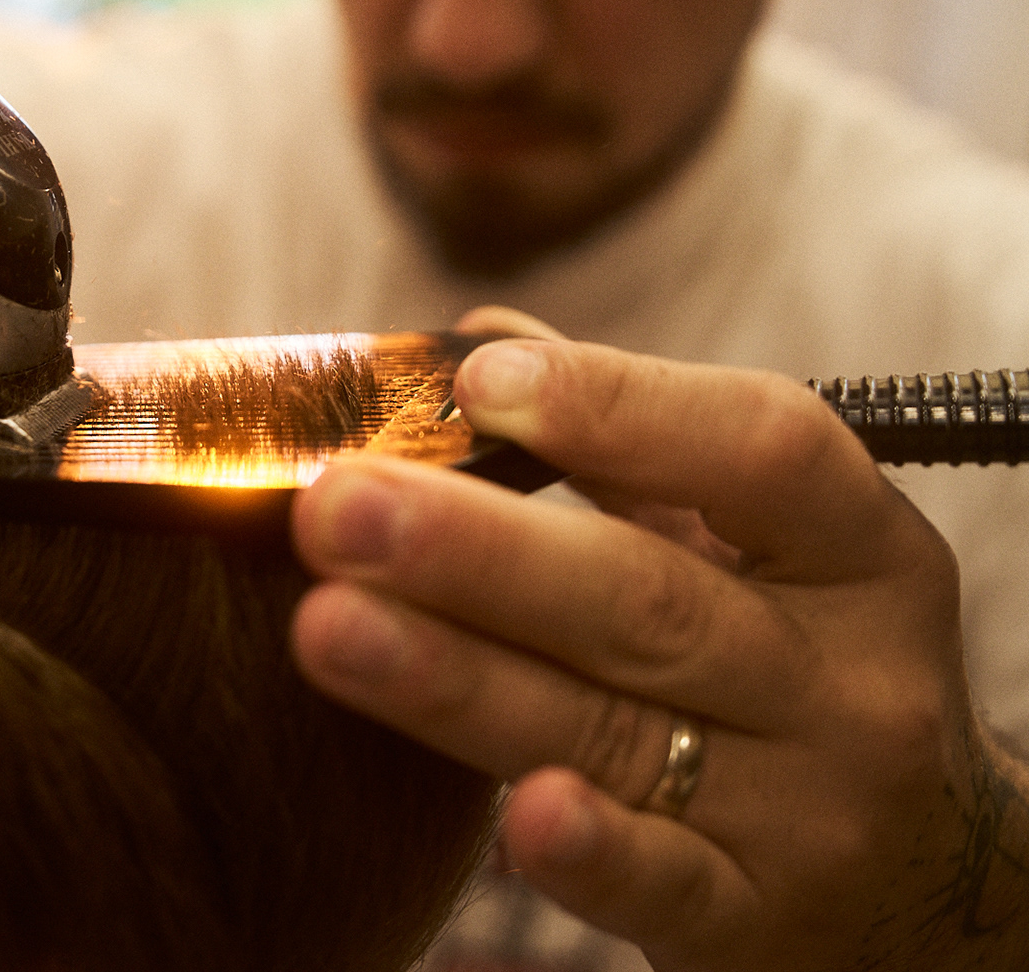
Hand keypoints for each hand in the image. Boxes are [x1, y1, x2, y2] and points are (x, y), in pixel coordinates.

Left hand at [292, 337, 1028, 969]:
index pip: (760, 450)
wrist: (921, 887)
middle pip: (650, 599)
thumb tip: (481, 336)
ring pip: (615, 732)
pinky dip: (595, 854)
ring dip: (460, 678)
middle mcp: (847, 678)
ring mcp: (810, 809)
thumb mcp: (759, 548)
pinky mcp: (759, 921)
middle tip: (337, 507)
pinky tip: (518, 818)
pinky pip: (666, 885)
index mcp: (856, 549)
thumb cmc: (795, 666)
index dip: (620, 406)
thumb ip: (631, 440)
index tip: (477, 380)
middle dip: (478, 551)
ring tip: (328, 626)